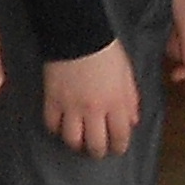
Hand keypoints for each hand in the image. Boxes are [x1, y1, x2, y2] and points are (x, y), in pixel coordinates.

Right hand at [43, 42, 141, 158]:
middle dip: (98, 151)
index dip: (120, 147)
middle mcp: (94, 109)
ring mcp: (71, 106)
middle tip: (97, 150)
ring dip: (77, 144)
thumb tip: (132, 121)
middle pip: (95, 144)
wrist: (77, 33)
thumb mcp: (126, 73)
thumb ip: (131, 99)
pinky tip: (61, 127)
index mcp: (115, 102)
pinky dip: (56, 129)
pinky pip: (52, 125)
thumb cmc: (106, 51)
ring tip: (79, 141)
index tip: (117, 149)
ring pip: (72, 140)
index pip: (120, 136)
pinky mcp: (52, 100)